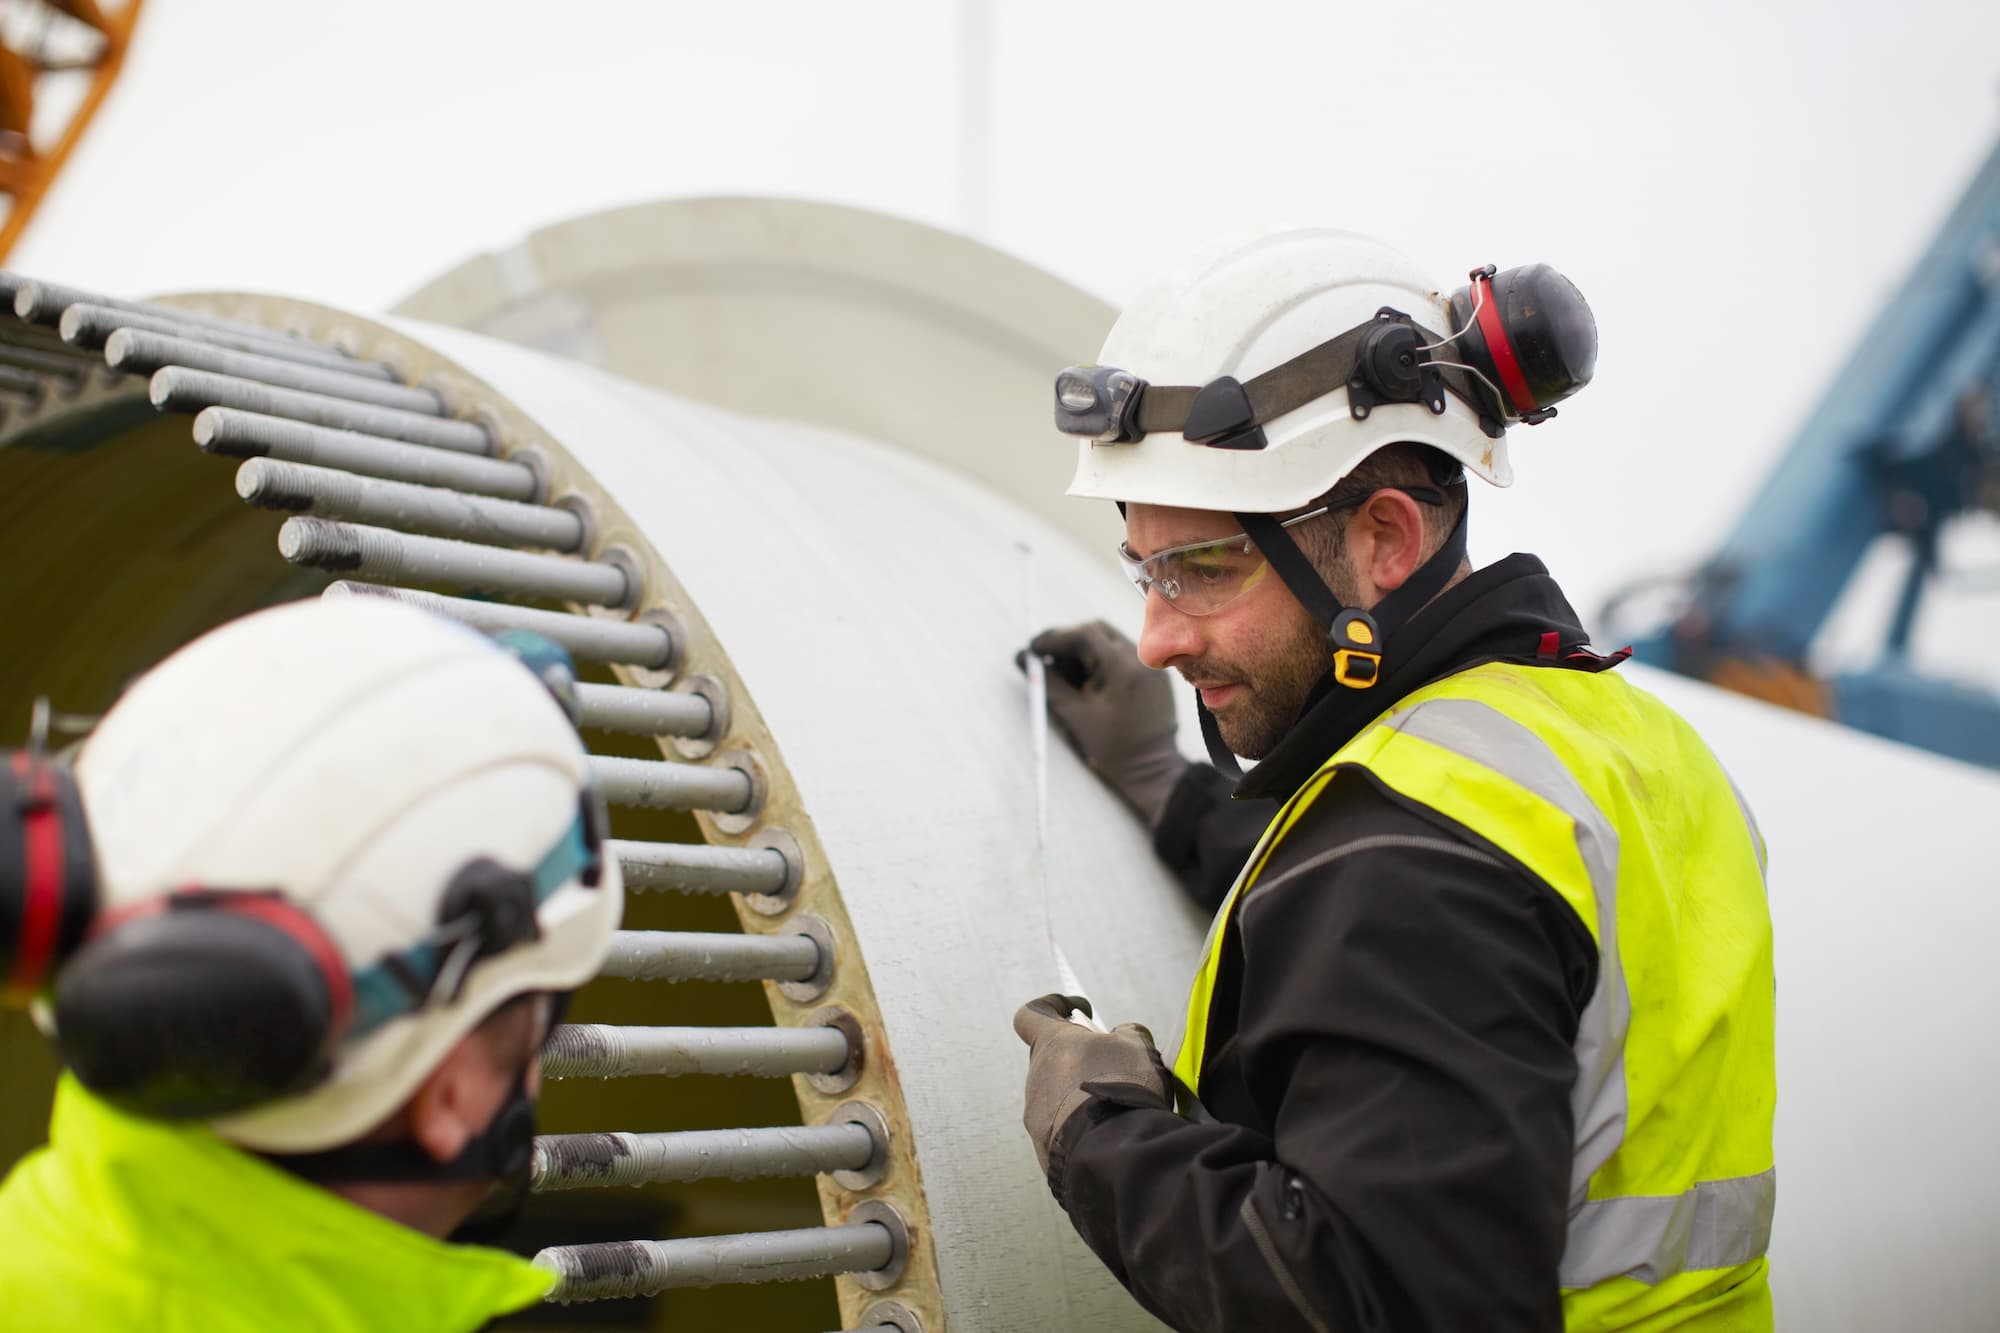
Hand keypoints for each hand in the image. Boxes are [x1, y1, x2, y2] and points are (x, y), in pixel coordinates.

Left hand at [1014, 993, 1172, 1176]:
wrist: (1114, 1151)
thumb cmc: (1123, 1088)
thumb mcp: (1138, 1047)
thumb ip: (1127, 1034)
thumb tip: (1121, 1035)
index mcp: (1051, 1044)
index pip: (1031, 1014)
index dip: (1053, 1006)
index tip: (1080, 1011)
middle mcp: (1035, 1077)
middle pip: (1050, 1058)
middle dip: (1077, 1058)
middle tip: (1111, 1067)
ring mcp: (1035, 1115)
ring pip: (1055, 1096)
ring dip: (1079, 1095)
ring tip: (1114, 1108)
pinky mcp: (1043, 1148)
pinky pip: (1060, 1129)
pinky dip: (1080, 1127)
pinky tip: (1107, 1134)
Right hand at [1019, 621, 1185, 824]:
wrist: (1152, 768)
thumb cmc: (1113, 747)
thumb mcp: (1075, 715)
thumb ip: (1049, 683)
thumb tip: (1025, 659)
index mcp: (1123, 667)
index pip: (1083, 636)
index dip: (1054, 638)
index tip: (1032, 647)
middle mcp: (1140, 659)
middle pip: (1097, 632)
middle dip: (1067, 642)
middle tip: (1043, 657)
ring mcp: (1149, 665)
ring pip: (1108, 642)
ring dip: (1082, 652)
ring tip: (1064, 676)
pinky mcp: (1152, 674)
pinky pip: (1121, 655)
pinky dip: (1099, 661)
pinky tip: (1086, 682)